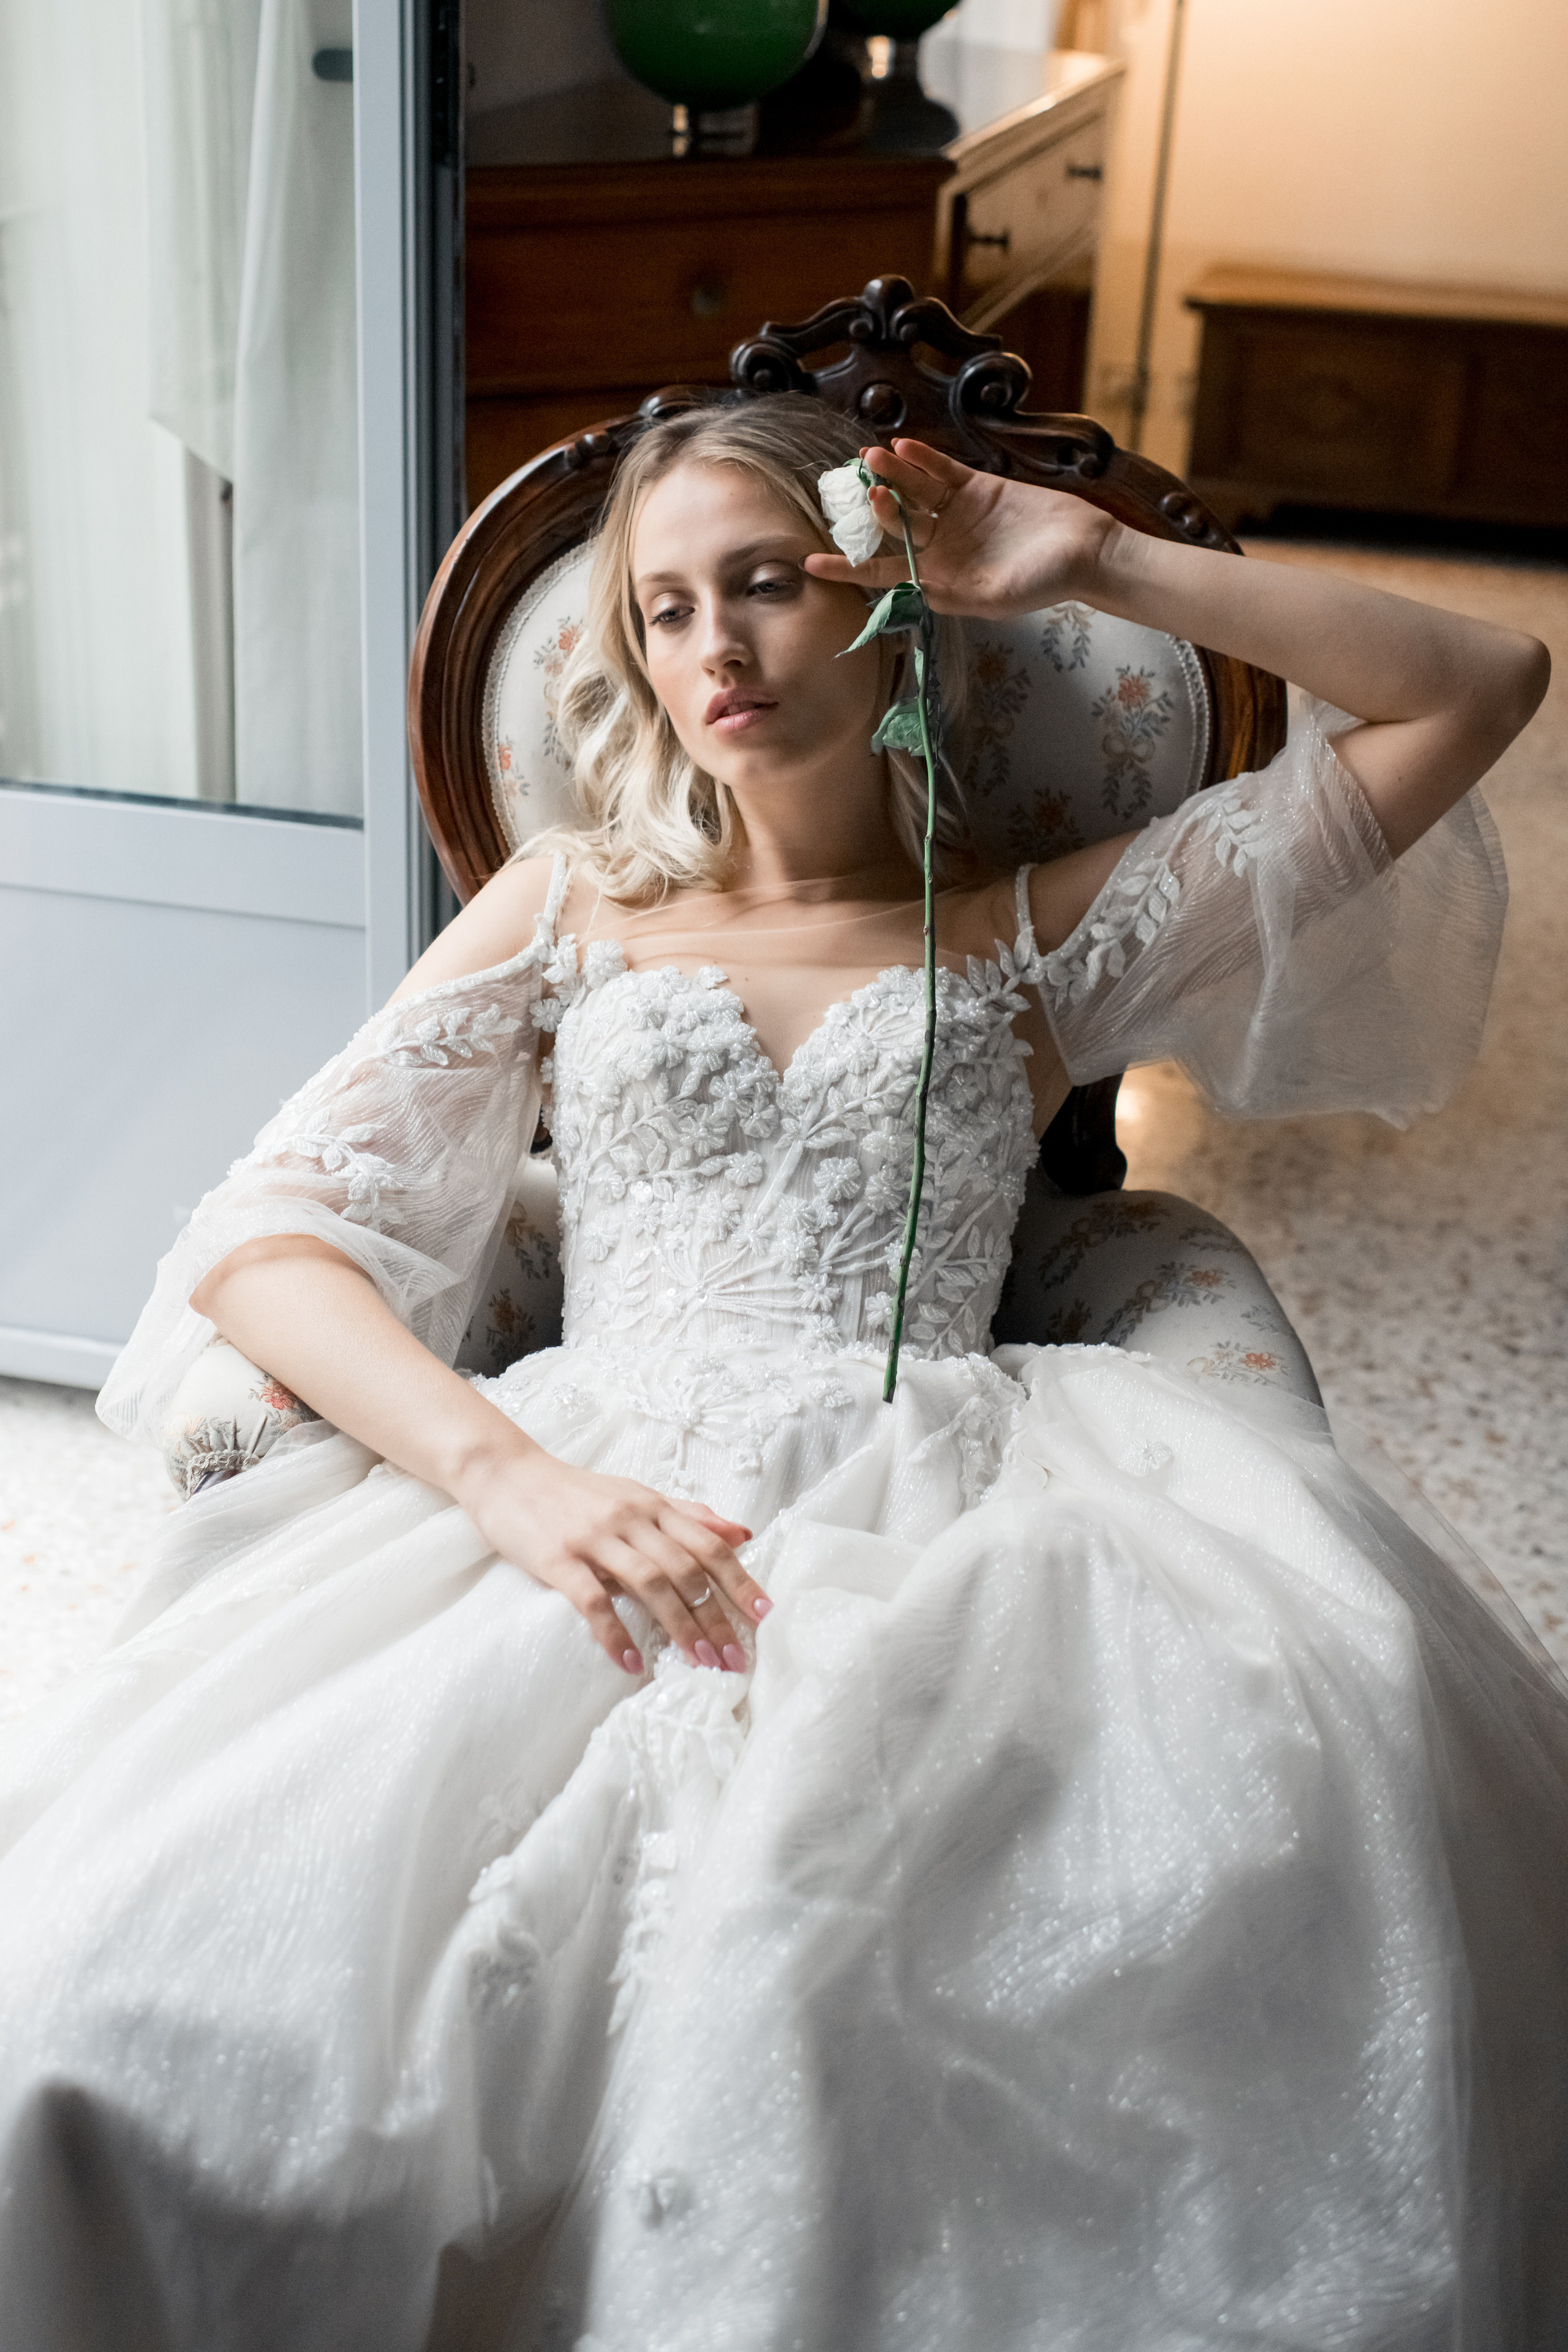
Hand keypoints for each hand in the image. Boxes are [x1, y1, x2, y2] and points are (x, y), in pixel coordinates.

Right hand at [459, 1443, 767, 1676]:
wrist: (507, 1475)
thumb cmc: (575, 1493)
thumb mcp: (635, 1496)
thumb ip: (687, 1516)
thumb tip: (741, 1534)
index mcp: (652, 1506)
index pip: (708, 1545)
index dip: (740, 1580)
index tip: (765, 1614)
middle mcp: (629, 1519)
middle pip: (685, 1569)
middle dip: (716, 1615)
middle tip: (736, 1656)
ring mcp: (593, 1538)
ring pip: (649, 1583)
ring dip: (679, 1626)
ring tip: (700, 1662)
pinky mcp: (557, 1559)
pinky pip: (592, 1600)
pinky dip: (614, 1632)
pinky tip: (631, 1661)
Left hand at [802, 437, 1117, 620]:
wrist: (1086, 551)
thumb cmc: (1043, 582)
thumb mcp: (993, 598)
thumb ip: (949, 594)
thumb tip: (906, 589)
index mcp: (938, 578)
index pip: (881, 573)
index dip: (846, 566)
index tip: (810, 562)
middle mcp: (940, 547)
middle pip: (891, 526)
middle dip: (870, 511)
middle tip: (855, 491)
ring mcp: (956, 515)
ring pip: (912, 493)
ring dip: (890, 476)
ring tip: (870, 457)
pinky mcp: (976, 488)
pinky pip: (941, 471)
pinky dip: (923, 459)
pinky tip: (903, 447)